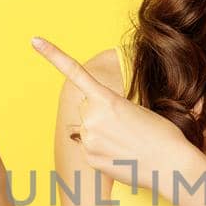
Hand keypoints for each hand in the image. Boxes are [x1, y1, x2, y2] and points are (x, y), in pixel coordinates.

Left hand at [30, 35, 198, 190]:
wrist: (171, 165)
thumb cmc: (161, 134)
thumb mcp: (136, 109)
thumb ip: (108, 109)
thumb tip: (90, 123)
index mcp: (106, 99)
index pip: (75, 73)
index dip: (53, 55)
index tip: (34, 40)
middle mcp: (92, 117)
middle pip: (87, 107)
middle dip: (101, 112)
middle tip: (127, 125)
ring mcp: (88, 140)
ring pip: (87, 129)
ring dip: (102, 132)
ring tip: (127, 142)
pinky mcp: (89, 159)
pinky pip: (89, 148)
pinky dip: (102, 150)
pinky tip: (121, 155)